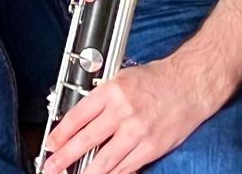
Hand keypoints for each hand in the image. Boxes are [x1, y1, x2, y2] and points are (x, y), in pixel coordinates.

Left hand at [39, 57, 218, 173]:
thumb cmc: (158, 79)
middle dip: (65, 157)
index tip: (50, 144)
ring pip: (105, 160)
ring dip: (86, 172)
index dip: (60, 133)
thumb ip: (102, 97)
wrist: (191, 84)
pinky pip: (127, 167)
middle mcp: (123, 112)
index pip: (78, 116)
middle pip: (86, 140)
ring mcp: (138, 132)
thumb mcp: (123, 77)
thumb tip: (81, 118)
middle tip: (51, 166)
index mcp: (113, 91)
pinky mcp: (152, 148)